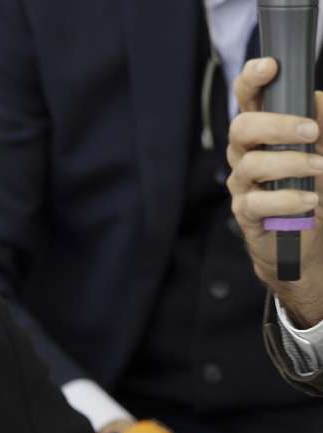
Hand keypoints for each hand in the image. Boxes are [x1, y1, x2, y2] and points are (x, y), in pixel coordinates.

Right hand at [228, 57, 322, 326]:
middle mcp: (245, 153)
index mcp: (262, 131)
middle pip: (241, 127)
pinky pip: (258, 202)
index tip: (269, 67)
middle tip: (310, 132)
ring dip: (291, 163)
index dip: (251, 79)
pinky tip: (311, 200)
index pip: (247, 98)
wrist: (307, 240)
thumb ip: (321, 127)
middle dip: (275, 125)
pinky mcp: (246, 213)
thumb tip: (319, 102)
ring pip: (251, 164)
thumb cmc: (314, 188)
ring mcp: (242, 183)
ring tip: (320, 169)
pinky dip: (288, 199)